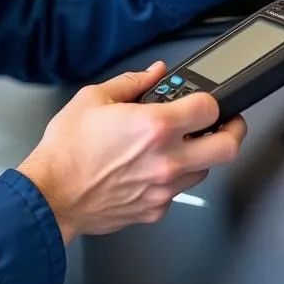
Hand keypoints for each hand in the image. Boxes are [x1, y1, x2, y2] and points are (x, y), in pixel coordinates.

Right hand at [17, 62, 246, 244]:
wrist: (51, 195)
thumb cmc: (66, 151)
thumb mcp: (94, 98)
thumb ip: (132, 82)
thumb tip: (154, 73)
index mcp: (154, 126)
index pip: (211, 109)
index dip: (213, 101)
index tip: (206, 101)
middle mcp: (166, 159)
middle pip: (228, 148)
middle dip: (233, 132)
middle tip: (225, 125)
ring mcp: (163, 188)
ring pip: (205, 172)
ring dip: (200, 157)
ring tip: (181, 147)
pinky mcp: (155, 209)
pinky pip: (177, 192)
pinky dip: (172, 179)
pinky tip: (154, 170)